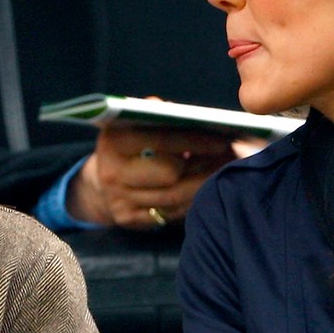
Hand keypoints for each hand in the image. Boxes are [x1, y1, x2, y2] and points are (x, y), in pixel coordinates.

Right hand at [67, 125, 234, 229]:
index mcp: (114, 142)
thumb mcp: (134, 122)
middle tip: (232, 155)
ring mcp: (119, 200)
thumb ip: (156, 114)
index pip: (160, 139)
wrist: (101, 180)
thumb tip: (185, 113)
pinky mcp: (129, 219)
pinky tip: (211, 186)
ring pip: (174, 196)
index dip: (195, 140)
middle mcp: (112, 173)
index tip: (223, 138)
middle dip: (204, 164)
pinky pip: (172, 212)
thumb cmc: (129, 144)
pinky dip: (194, 199)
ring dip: (205, 182)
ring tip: (227, 169)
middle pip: (170, 173)